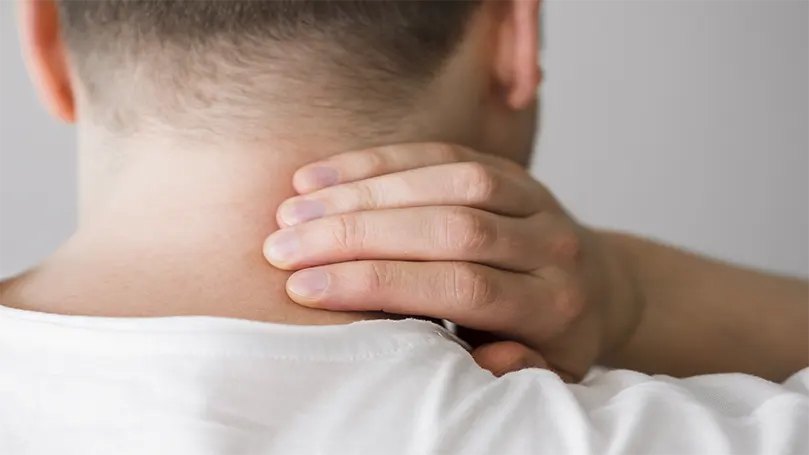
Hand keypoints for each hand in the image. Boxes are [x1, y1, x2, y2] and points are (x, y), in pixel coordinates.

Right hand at [264, 143, 641, 380]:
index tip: (307, 288)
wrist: (600, 286)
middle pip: (451, 229)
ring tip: (295, 208)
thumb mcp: (543, 375)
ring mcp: (534, 199)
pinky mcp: (511, 169)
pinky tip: (326, 174)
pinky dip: (382, 161)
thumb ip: (510, 370)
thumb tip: (475, 358)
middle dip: (358, 234)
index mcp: (551, 306)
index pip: (462, 287)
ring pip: (448, 182)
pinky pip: (445, 152)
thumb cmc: (553, 338)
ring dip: (364, 191)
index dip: (382, 283)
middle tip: (283, 245)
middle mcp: (548, 246)